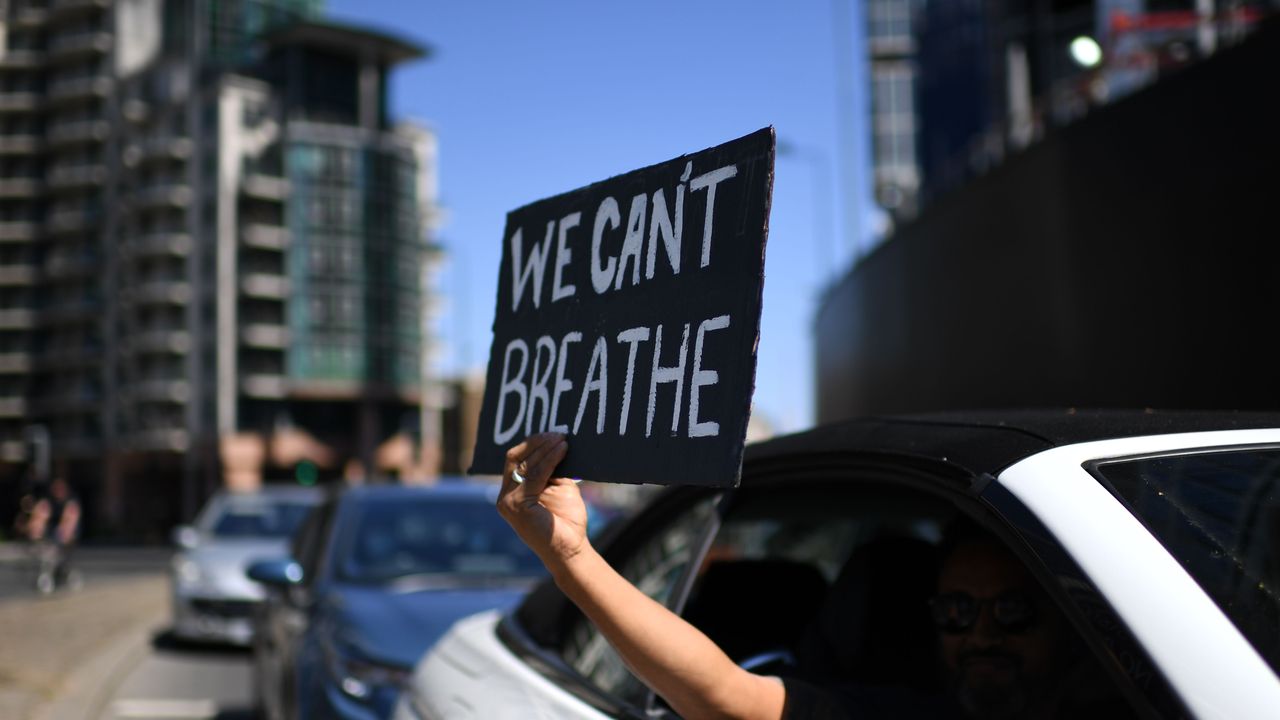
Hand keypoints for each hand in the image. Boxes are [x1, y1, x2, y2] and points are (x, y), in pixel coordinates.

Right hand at [496, 433, 587, 567]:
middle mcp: (505, 496)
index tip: (551, 434)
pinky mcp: (517, 506)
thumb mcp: (558, 487)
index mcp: (511, 492)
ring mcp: (508, 502)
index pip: (514, 460)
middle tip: (558, 433)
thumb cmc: (565, 520)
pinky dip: (549, 460)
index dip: (531, 444)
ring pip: (525, 465)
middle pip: (514, 458)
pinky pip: (534, 476)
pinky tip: (562, 451)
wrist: (569, 550)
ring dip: (545, 449)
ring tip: (563, 439)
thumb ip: (551, 469)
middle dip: (537, 443)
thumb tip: (558, 442)